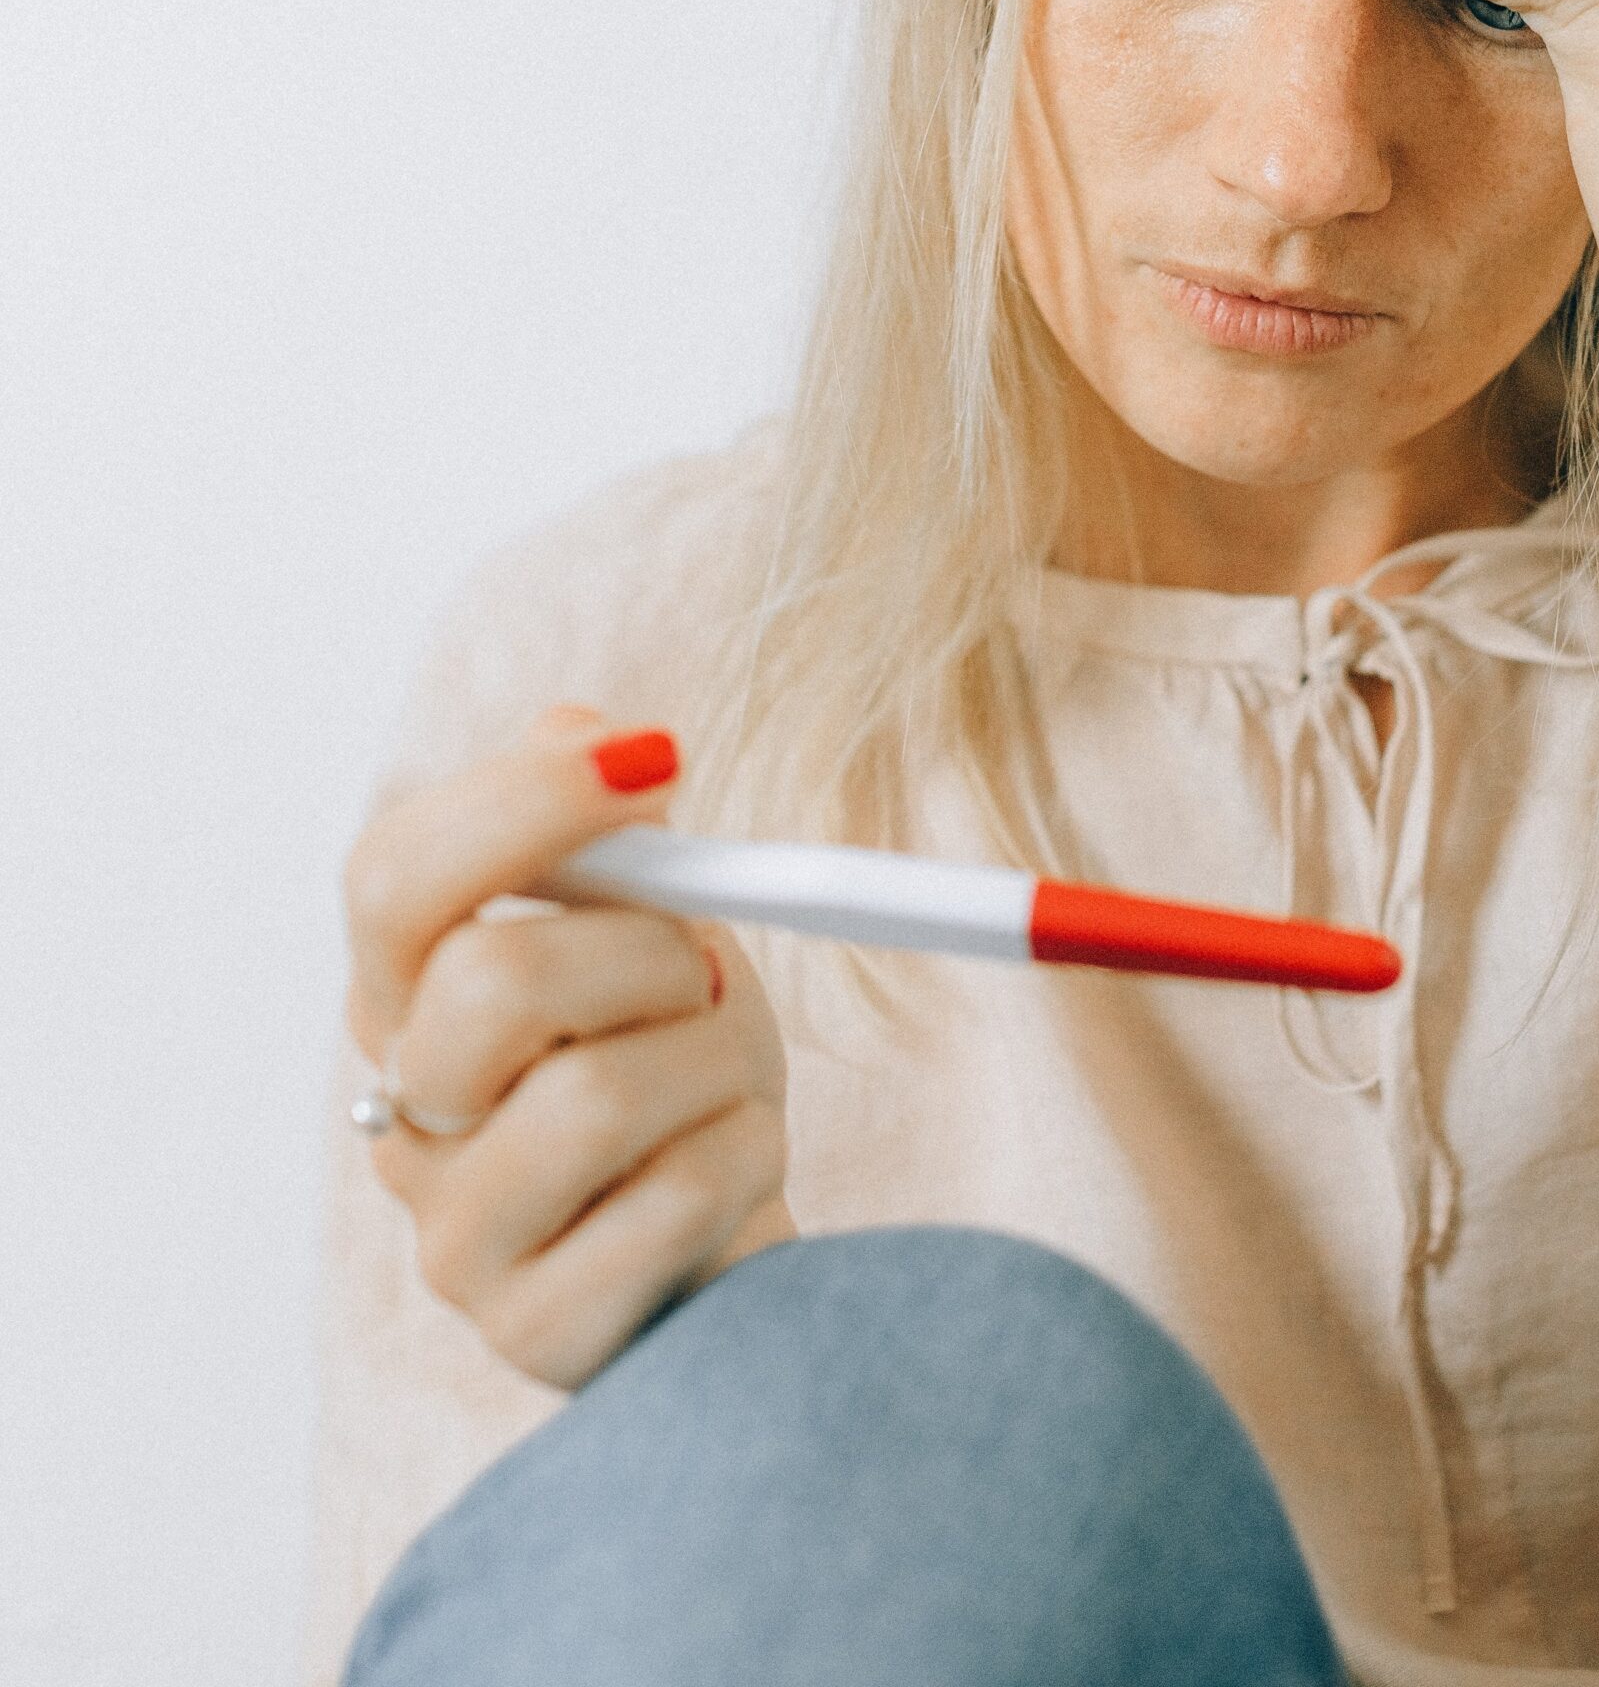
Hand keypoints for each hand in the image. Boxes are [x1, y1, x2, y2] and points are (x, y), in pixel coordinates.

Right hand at [341, 704, 793, 1388]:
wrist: (728, 1240)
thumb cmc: (680, 1072)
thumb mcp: (658, 934)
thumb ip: (609, 841)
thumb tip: (582, 729)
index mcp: (409, 995)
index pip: (392, 878)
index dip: (520, 803)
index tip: (660, 758)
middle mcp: (403, 1114)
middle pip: (491, 981)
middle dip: (649, 953)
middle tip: (704, 975)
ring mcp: (454, 1238)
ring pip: (595, 1095)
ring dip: (714, 1061)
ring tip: (722, 1081)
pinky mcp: (531, 1331)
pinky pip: (670, 1202)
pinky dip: (743, 1157)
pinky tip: (735, 1165)